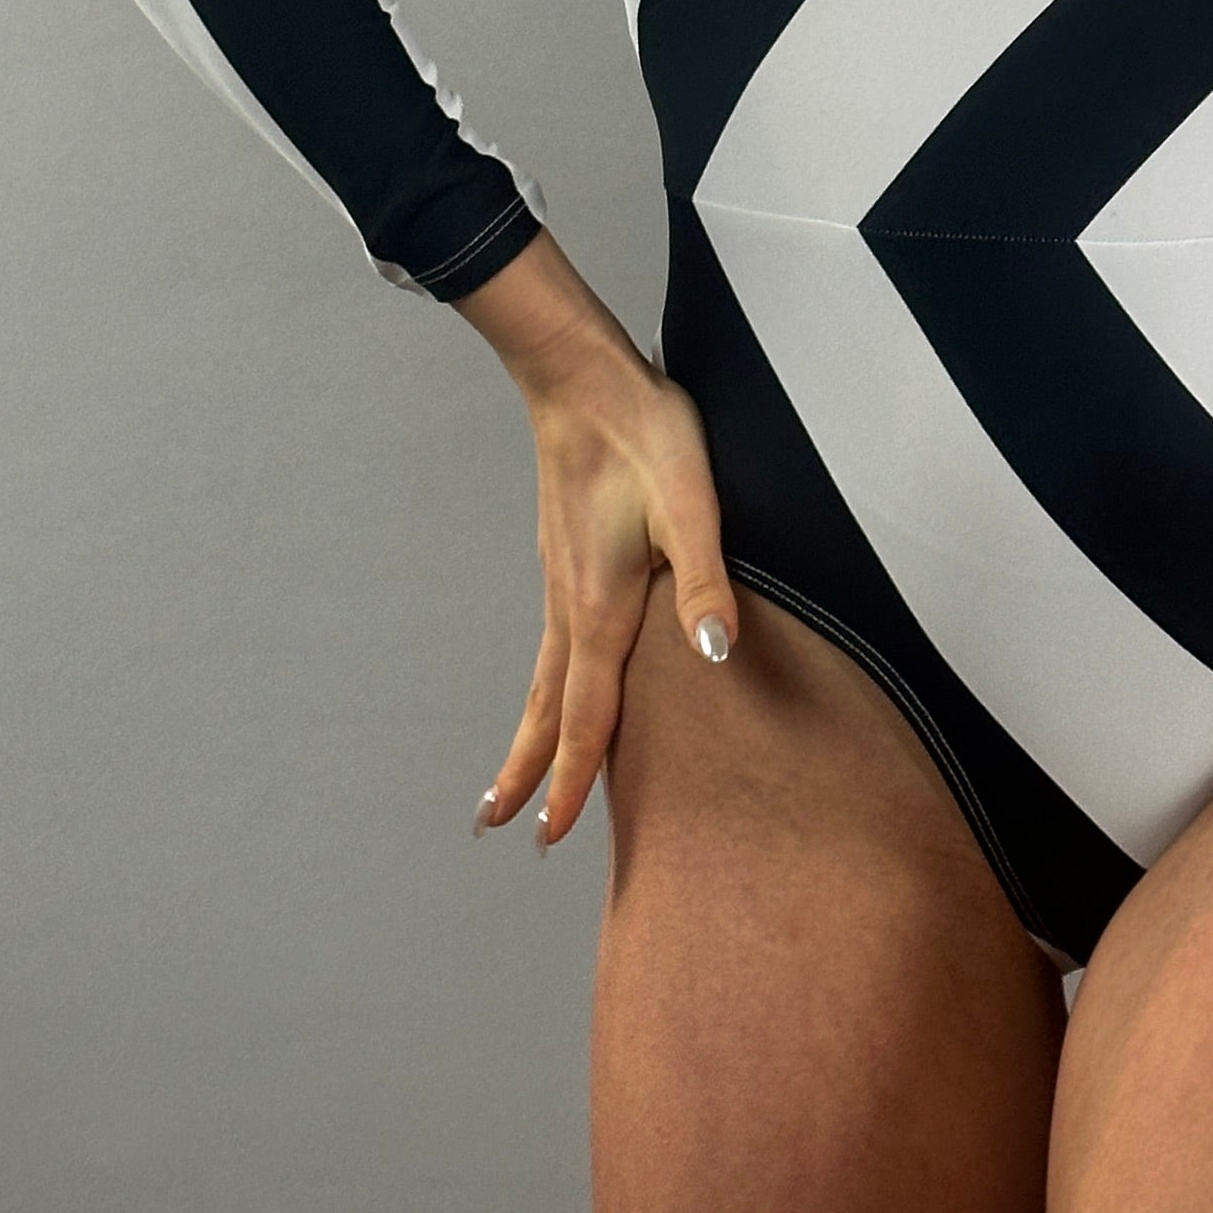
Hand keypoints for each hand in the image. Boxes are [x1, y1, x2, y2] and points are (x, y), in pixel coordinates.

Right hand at [452, 232, 738, 849]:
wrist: (581, 376)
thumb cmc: (643, 432)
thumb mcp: (691, 501)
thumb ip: (706, 579)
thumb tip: (715, 654)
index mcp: (600, 605)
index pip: (587, 713)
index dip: (574, 778)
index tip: (550, 835)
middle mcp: (570, 605)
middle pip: (548, 710)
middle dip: (527, 773)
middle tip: (497, 828)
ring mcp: (560, 583)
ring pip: (544, 680)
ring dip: (530, 735)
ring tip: (509, 780)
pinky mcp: (563, 561)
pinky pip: (553, 648)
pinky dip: (546, 691)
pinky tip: (556, 690)